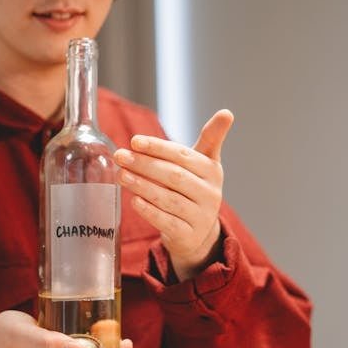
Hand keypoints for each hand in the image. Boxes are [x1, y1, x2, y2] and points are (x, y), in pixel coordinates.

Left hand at [113, 109, 234, 281]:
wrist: (198, 232)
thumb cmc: (195, 189)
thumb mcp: (204, 164)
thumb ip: (210, 139)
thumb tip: (227, 112)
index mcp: (212, 171)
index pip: (183, 156)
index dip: (157, 147)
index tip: (134, 141)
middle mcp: (210, 194)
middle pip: (174, 176)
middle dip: (144, 165)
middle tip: (120, 156)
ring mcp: (200, 216)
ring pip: (169, 199)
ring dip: (142, 186)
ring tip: (122, 176)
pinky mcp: (188, 235)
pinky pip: (167, 222)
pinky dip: (149, 211)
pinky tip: (134, 201)